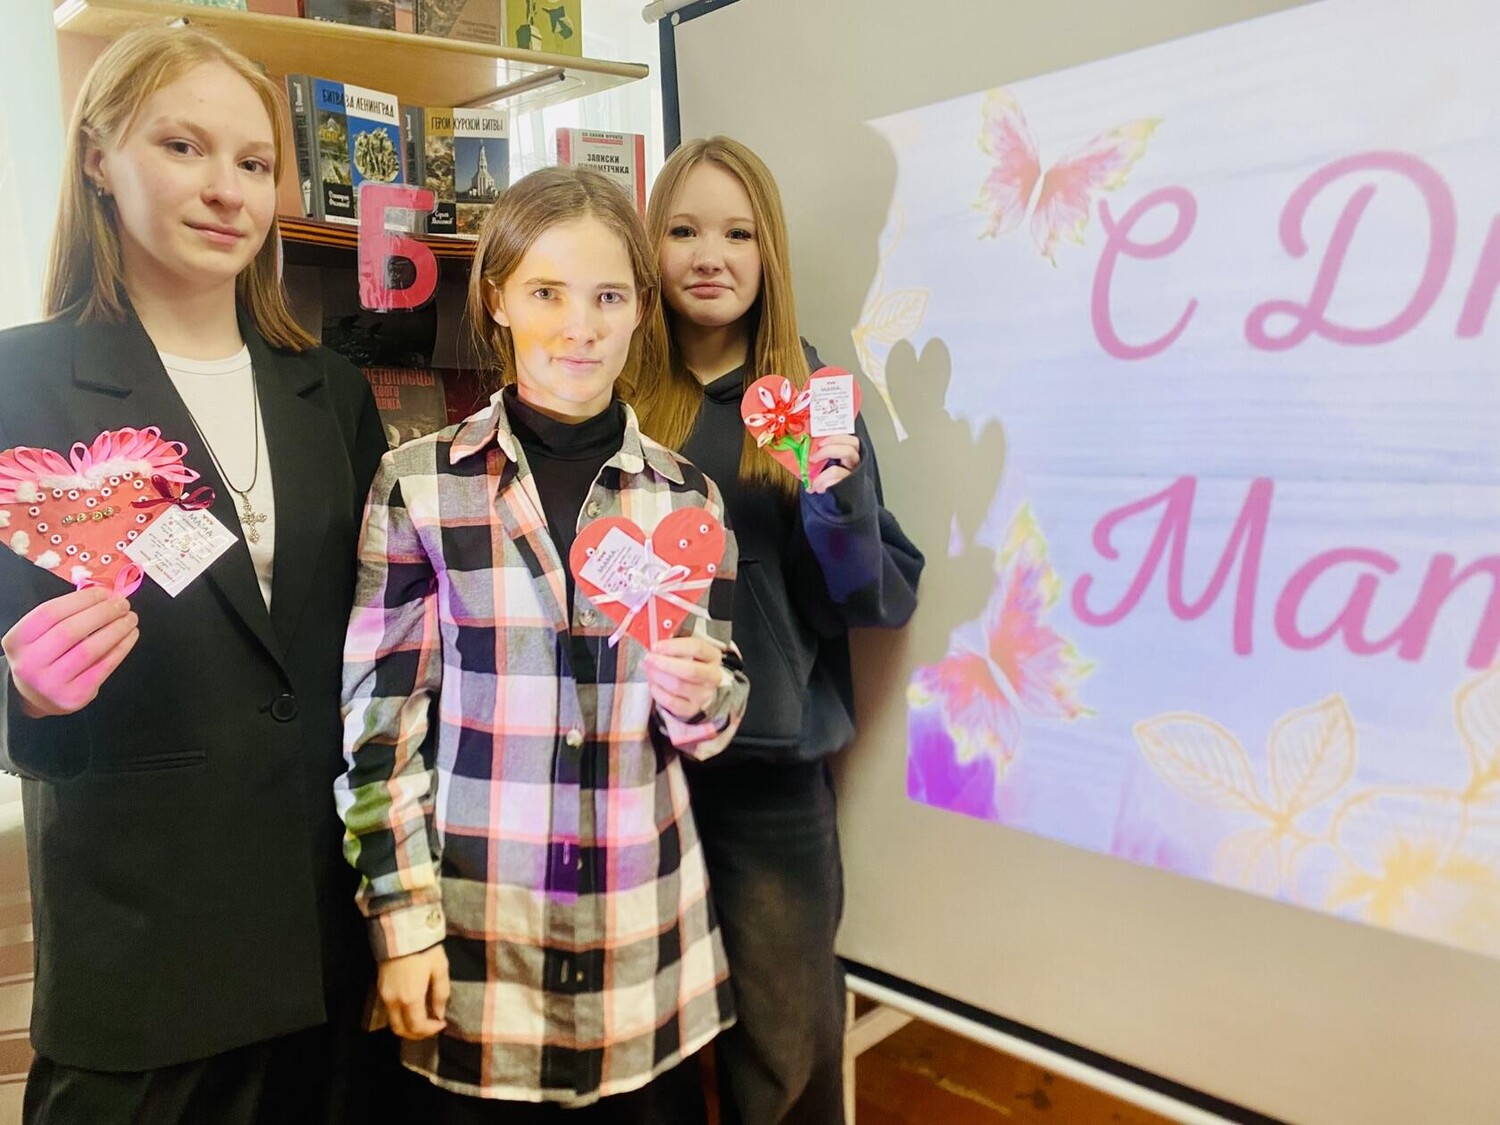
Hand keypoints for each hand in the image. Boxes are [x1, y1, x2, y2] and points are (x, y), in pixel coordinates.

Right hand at [2, 588, 138, 718]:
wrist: (38, 696)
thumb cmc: (44, 655)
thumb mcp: (41, 635)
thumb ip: (65, 615)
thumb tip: (105, 597)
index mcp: (18, 641)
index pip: (50, 613)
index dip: (81, 600)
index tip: (104, 593)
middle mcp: (30, 663)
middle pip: (70, 631)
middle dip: (102, 613)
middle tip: (123, 604)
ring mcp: (52, 682)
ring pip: (89, 650)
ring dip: (116, 629)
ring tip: (130, 618)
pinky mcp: (74, 696)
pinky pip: (104, 667)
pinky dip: (122, 647)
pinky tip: (131, 635)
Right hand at [377, 944, 449, 1038]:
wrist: (401, 931)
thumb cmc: (424, 949)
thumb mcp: (440, 969)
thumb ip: (441, 994)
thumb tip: (439, 1014)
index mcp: (410, 999)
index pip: (417, 1027)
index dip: (430, 1030)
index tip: (442, 1023)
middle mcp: (393, 1001)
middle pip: (401, 1030)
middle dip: (417, 1034)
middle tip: (432, 1026)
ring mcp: (384, 996)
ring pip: (393, 1022)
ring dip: (408, 1026)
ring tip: (424, 1018)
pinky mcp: (380, 988)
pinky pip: (389, 1011)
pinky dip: (401, 1016)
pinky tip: (413, 1007)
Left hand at [645, 635, 725, 720]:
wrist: (699, 688)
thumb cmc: (689, 663)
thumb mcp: (687, 650)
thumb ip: (673, 645)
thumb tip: (652, 644)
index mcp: (713, 656)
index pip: (696, 648)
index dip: (673, 646)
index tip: (656, 645)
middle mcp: (712, 676)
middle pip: (690, 671)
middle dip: (664, 664)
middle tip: (648, 658)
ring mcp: (703, 695)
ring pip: (678, 687)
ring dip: (658, 676)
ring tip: (648, 669)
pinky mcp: (692, 709)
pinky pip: (671, 702)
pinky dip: (658, 692)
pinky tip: (653, 683)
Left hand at [808, 434, 861, 493]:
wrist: (835, 503)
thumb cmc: (829, 481)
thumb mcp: (827, 464)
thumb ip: (822, 454)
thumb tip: (808, 445)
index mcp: (851, 457)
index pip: (852, 441)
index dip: (837, 438)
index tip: (820, 442)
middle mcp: (855, 466)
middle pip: (850, 450)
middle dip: (829, 450)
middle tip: (813, 457)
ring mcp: (851, 479)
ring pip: (836, 470)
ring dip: (820, 474)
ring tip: (813, 481)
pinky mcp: (845, 490)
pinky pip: (832, 484)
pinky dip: (821, 484)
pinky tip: (817, 488)